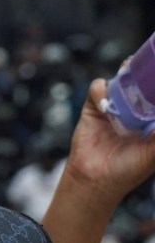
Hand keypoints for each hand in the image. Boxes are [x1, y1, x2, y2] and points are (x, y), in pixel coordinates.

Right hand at [63, 78, 154, 200]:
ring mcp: (113, 107)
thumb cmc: (128, 170)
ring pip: (120, 80)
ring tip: (130, 67)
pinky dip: (101, 90)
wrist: (96, 181)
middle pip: (140, 81)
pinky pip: (97, 90)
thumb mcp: (154, 153)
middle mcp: (134, 109)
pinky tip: (105, 103)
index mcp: (150, 116)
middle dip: (145, 69)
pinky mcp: (93, 109)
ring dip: (125, 72)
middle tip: (149, 62)